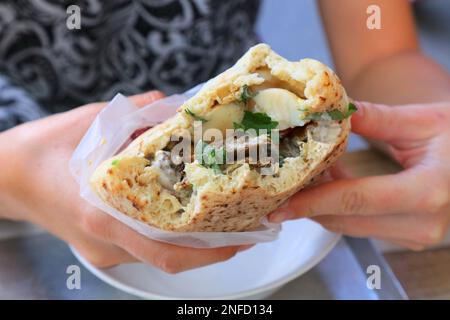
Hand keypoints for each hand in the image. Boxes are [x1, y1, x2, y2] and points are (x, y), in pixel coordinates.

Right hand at [0, 91, 245, 272]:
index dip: (208, 251)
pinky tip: (192, 219)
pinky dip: (174, 239)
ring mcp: (103, 250)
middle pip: (170, 259)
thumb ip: (140, 113)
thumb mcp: (91, 122)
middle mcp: (105, 241)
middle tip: (249, 230)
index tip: (241, 240)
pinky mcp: (102, 248)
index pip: (164, 249)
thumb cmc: (44, 149)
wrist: (8, 176)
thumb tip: (178, 105)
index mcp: (101, 214)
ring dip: (197, 245)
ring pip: (160, 257)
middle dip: (213, 249)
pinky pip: (147, 249)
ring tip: (230, 223)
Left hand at [270, 101, 449, 249]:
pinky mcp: (409, 235)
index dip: (313, 202)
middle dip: (309, 205)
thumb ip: (377, 118)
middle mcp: (422, 222)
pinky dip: (340, 209)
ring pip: (351, 227)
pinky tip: (327, 185)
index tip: (280, 206)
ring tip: (301, 179)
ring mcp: (417, 234)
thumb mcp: (423, 121)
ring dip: (322, 207)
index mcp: (426, 191)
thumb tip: (334, 111)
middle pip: (347, 219)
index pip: (355, 200)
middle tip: (280, 187)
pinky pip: (363, 226)